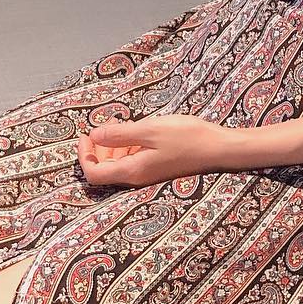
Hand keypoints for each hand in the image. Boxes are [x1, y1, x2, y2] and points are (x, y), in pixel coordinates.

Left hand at [77, 114, 234, 188]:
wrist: (218, 148)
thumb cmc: (186, 137)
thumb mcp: (150, 130)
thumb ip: (119, 134)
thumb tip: (94, 135)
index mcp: (132, 171)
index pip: (94, 173)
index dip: (84, 155)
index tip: (85, 134)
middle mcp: (137, 178)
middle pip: (104, 170)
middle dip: (96, 149)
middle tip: (99, 127)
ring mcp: (147, 174)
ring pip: (118, 164)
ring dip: (111, 147)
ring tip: (116, 126)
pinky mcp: (156, 167)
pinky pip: (132, 160)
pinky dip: (126, 147)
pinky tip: (134, 131)